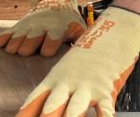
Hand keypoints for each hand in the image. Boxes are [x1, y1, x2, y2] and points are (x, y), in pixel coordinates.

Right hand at [0, 0, 85, 56]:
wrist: (55, 0)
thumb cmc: (68, 20)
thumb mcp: (79, 27)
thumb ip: (83, 40)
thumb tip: (89, 53)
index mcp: (57, 29)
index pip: (52, 38)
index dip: (49, 45)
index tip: (46, 52)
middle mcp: (41, 28)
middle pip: (32, 39)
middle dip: (28, 46)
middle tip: (24, 52)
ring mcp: (29, 26)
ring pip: (19, 36)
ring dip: (15, 44)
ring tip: (12, 50)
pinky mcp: (19, 25)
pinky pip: (8, 33)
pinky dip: (2, 39)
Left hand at [16, 6, 139, 116]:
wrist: (114, 31)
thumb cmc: (91, 52)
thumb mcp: (69, 68)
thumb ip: (57, 89)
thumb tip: (44, 109)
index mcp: (56, 78)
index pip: (35, 99)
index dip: (25, 112)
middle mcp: (68, 83)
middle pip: (51, 106)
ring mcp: (87, 86)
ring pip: (75, 108)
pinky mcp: (106, 88)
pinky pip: (104, 108)